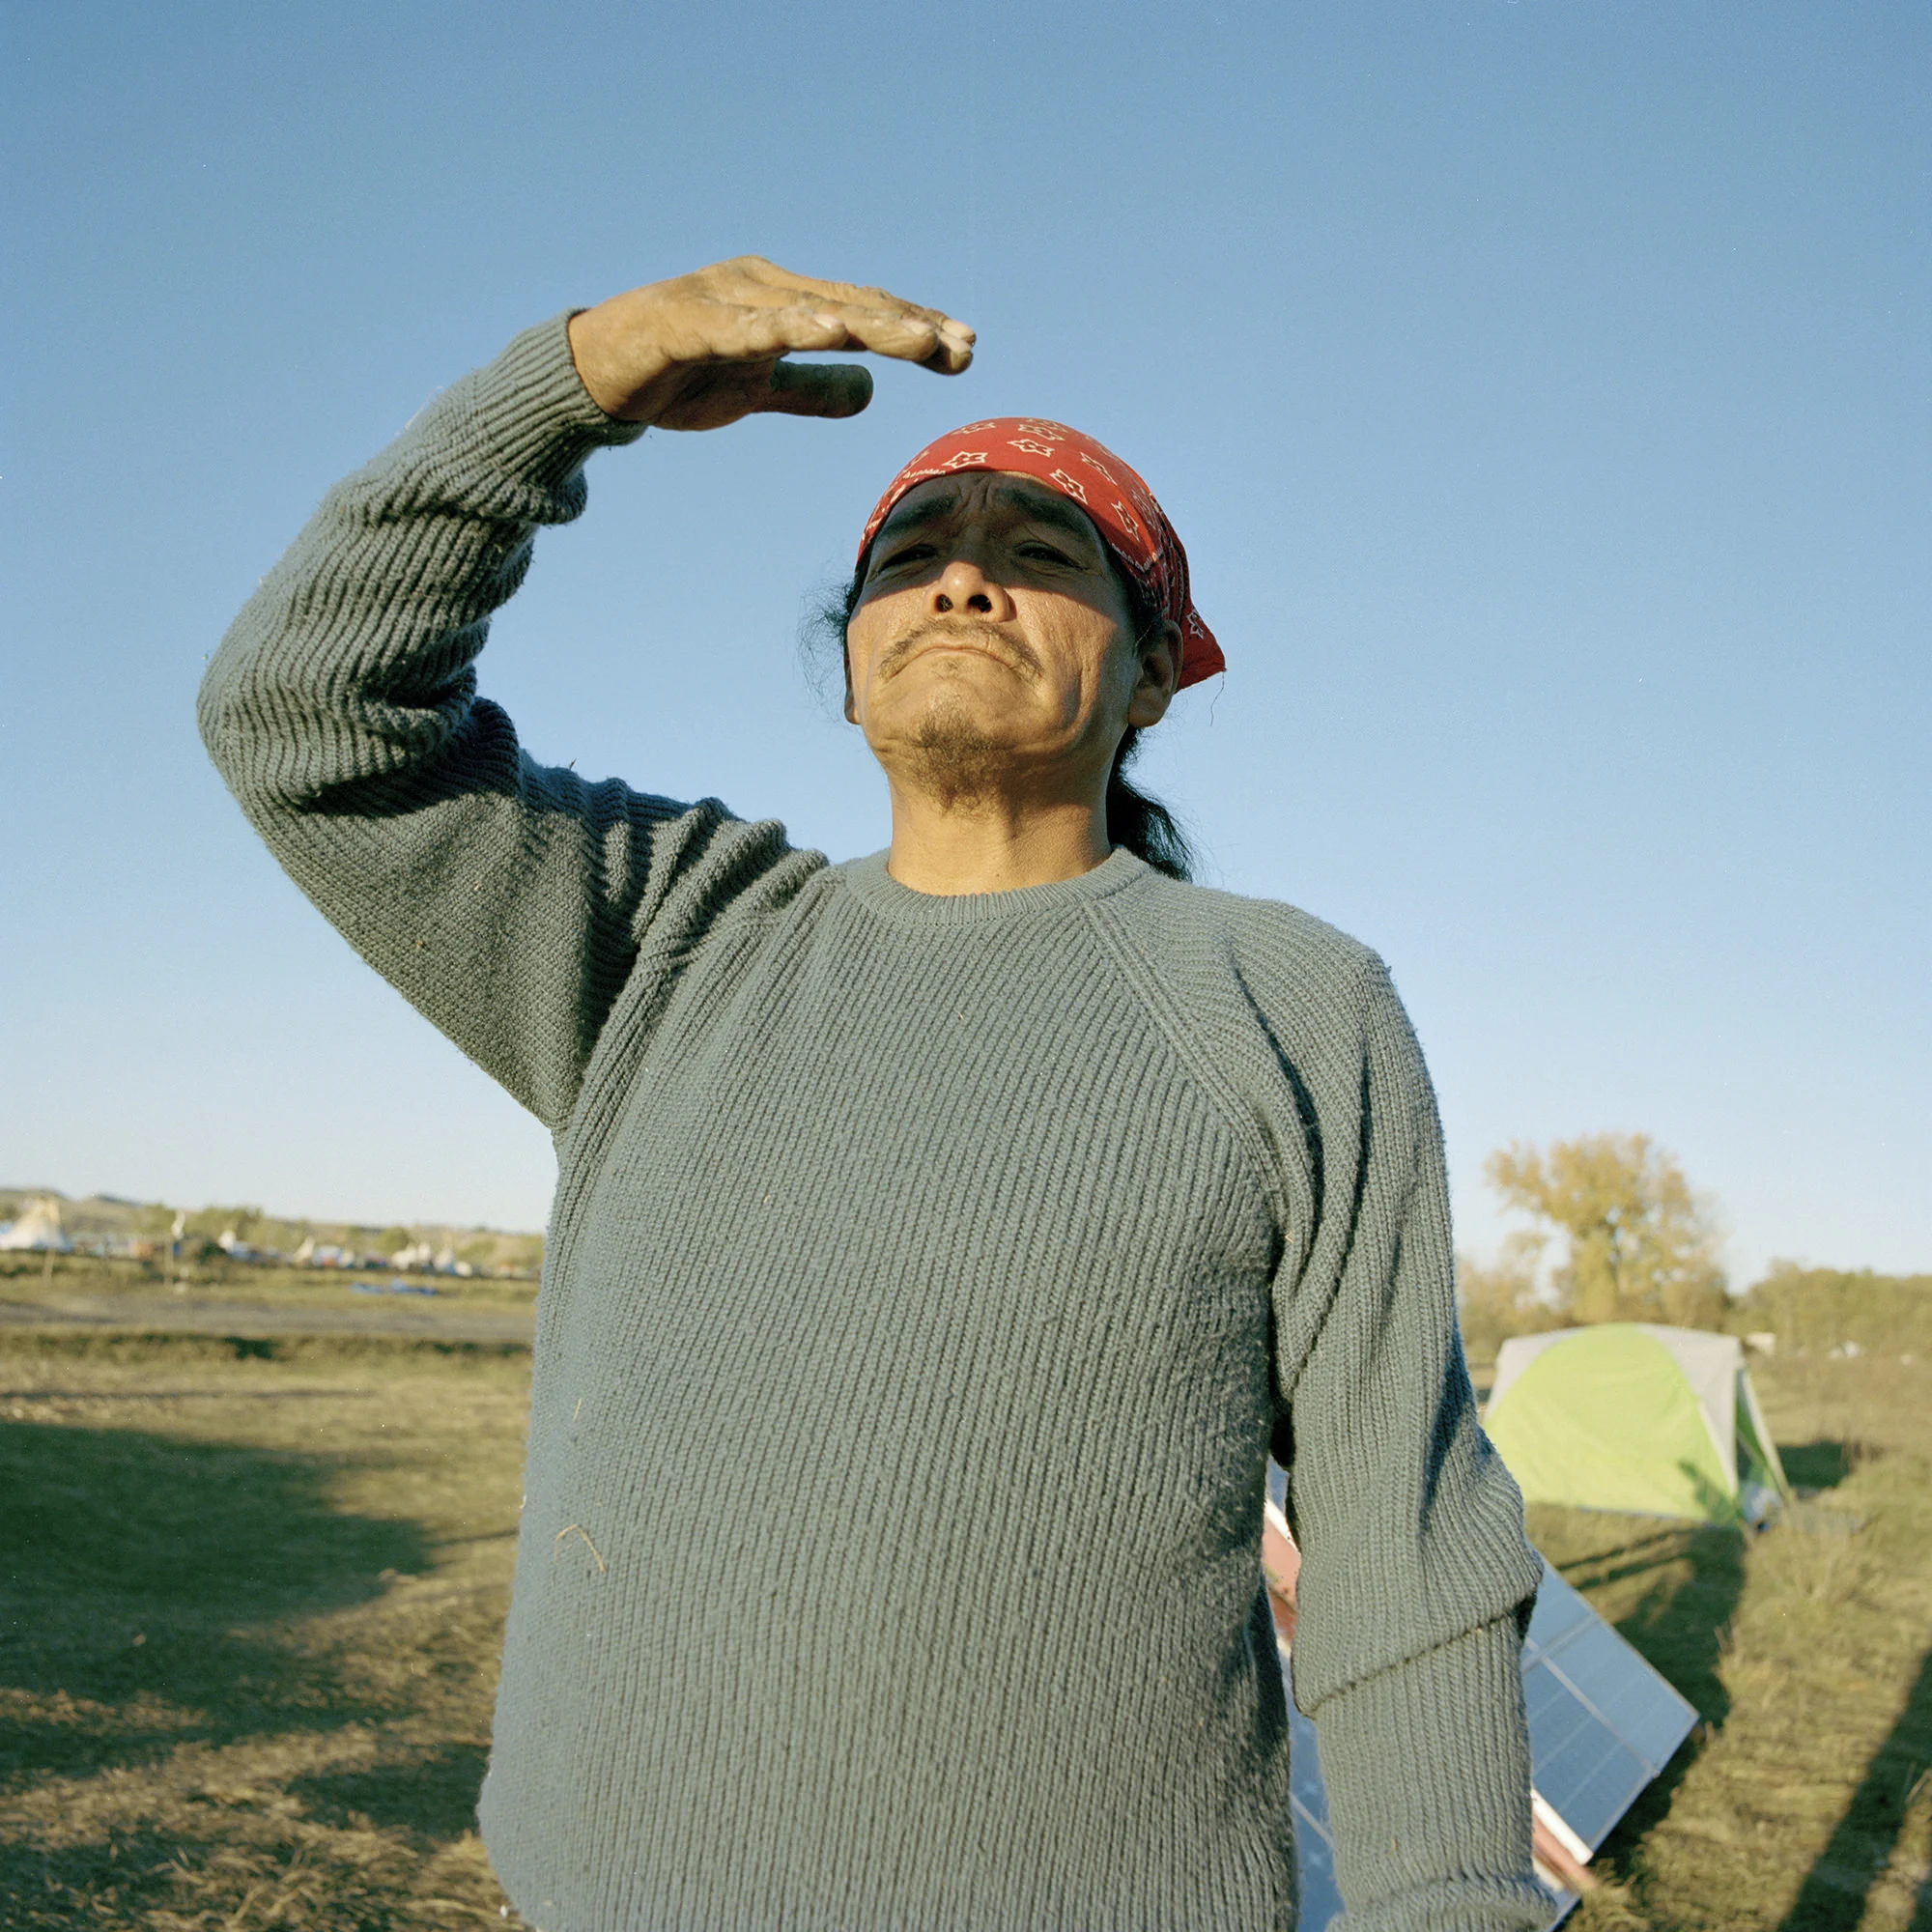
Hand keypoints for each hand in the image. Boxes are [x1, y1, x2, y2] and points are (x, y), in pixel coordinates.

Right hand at [565, 256, 973, 430]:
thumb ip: (811, 391)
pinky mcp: (685, 324)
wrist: (592, 376)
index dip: (914, 329)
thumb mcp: (757, 391)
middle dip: (910, 326)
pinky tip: (827, 330)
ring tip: (919, 340)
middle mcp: (762, 287)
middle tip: (963, 347)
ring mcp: (724, 300)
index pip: (863, 313)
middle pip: (850, 303)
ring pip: (809, 309)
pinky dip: (786, 327)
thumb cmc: (675, 376)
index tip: (966, 350)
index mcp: (783, 301)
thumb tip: (869, 395)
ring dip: (869, 324)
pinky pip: (742, 328)